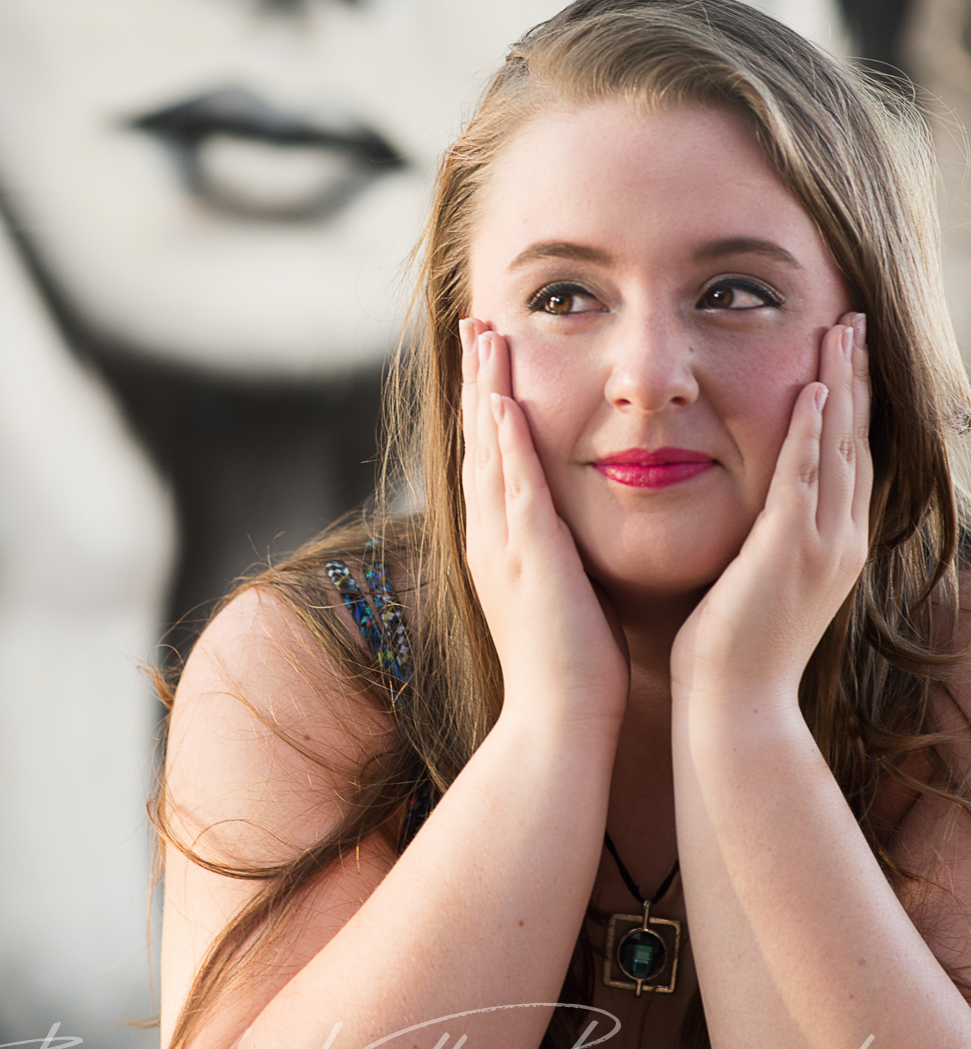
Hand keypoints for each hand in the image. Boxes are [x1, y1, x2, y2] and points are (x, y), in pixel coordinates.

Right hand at [461, 318, 629, 724]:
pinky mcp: (528, 559)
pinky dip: (507, 443)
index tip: (490, 358)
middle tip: (472, 323)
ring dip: (485, 390)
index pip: (490, 459)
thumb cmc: (573, 671)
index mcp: (501, 545)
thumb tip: (576, 537)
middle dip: (476, 380)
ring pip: (487, 451)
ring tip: (482, 336)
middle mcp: (490, 538)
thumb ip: (562, 559)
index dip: (487, 406)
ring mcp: (503, 547)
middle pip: (477, 441)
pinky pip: (513, 489)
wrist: (559, 726)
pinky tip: (506, 401)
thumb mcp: (563, 597)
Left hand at [670, 312, 871, 702]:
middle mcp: (839, 540)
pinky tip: (811, 390)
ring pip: (840, 447)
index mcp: (832, 545)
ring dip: (841, 385)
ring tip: (841, 331)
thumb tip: (756, 511)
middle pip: (856, 438)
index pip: (848, 455)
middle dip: (856, 377)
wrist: (734, 707)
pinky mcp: (788, 553)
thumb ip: (765, 539)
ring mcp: (820, 547)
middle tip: (854, 321)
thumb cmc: (732, 650)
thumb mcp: (759, 581)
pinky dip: (811, 433)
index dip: (851, 400)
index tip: (847, 351)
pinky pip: (805, 479)